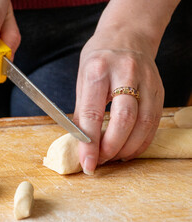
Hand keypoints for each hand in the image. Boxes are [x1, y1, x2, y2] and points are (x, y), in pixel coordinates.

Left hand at [73, 28, 163, 174]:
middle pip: (124, 120)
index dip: (89, 144)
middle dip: (112, 148)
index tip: (87, 164)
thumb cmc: (100, 59)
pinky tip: (130, 149)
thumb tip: (83, 144)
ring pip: (143, 124)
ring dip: (128, 148)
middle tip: (101, 160)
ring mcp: (147, 81)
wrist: (127, 38)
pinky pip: (154, 123)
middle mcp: (126, 73)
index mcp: (99, 70)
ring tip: (114, 157)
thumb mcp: (83, 80)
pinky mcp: (159, 91)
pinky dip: (142, 142)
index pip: (93, 113)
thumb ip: (83, 112)